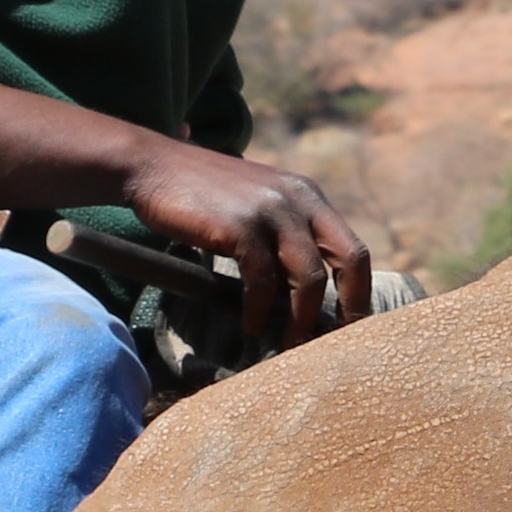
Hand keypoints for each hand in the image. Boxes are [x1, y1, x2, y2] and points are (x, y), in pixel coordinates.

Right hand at [124, 137, 370, 344]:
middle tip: (332, 342)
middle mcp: (298, 199)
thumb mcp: (257, 205)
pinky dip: (258, 309)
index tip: (350, 326)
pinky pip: (262, 280)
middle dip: (347, 307)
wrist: (153, 167)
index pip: (353, 248)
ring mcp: (271, 210)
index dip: (359, 291)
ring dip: (300, 319)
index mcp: (308, 195)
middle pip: (347, 259)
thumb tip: (303, 295)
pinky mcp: (240, 225)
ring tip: (286, 344)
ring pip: (308, 277)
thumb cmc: (202, 195)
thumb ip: (284, 237)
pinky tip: (249, 324)